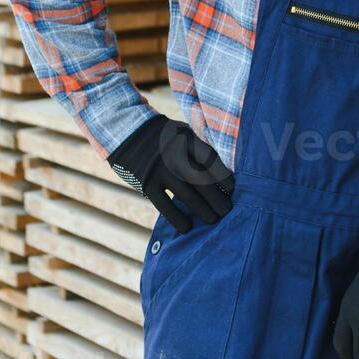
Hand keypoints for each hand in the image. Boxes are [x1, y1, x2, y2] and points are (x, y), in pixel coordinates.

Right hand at [106, 114, 234, 232]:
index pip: (210, 160)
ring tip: (212, 219)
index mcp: (186, 139)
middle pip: (202, 180)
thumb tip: (221, 172)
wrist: (126, 131)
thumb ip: (198, 148)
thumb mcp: (180, 132)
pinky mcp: (146, 183)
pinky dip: (177, 218)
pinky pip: (164, 205)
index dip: (223, 176)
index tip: (232, 190)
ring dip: (202, 210)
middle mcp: (174, 154)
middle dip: (217, 198)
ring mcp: (160, 169)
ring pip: (186, 195)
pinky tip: (187, 227)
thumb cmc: (162, 136)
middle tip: (227, 211)